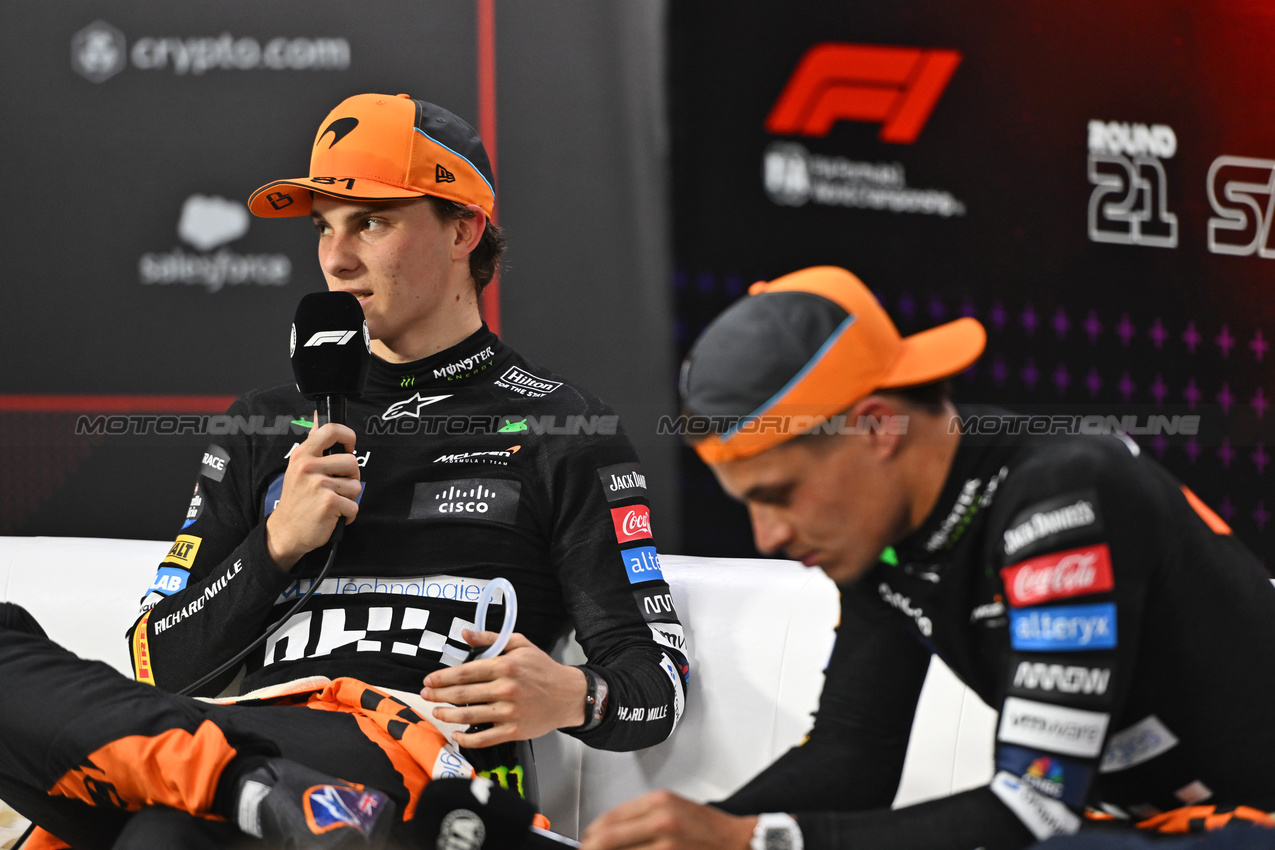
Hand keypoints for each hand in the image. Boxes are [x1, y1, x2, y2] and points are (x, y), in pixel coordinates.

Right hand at [265, 417, 360, 570]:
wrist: (285, 531)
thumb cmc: (297, 500)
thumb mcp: (298, 467)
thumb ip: (313, 444)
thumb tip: (318, 416)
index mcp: (303, 455)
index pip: (330, 430)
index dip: (348, 435)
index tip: (349, 447)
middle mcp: (309, 467)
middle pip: (352, 461)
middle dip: (351, 477)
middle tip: (336, 488)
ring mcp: (318, 484)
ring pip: (356, 485)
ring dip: (349, 498)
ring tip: (332, 502)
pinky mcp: (328, 503)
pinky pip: (354, 506)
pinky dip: (348, 514)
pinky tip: (334, 515)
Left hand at [421, 630, 586, 746]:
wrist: (568, 695)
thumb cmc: (543, 669)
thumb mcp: (520, 644)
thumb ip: (491, 639)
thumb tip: (465, 634)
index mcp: (505, 666)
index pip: (465, 672)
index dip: (443, 677)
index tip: (429, 680)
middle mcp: (505, 689)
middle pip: (463, 695)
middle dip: (439, 695)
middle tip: (425, 695)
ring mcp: (509, 712)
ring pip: (469, 716)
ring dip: (447, 715)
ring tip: (436, 711)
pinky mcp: (514, 731)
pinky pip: (484, 739)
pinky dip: (466, 739)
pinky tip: (456, 735)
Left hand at [581, 791, 757, 849]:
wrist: (740, 841)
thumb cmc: (708, 827)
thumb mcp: (673, 808)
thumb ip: (641, 816)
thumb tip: (608, 832)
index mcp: (660, 801)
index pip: (610, 819)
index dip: (592, 835)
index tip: (586, 842)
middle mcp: (662, 820)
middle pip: (607, 840)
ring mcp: (667, 844)